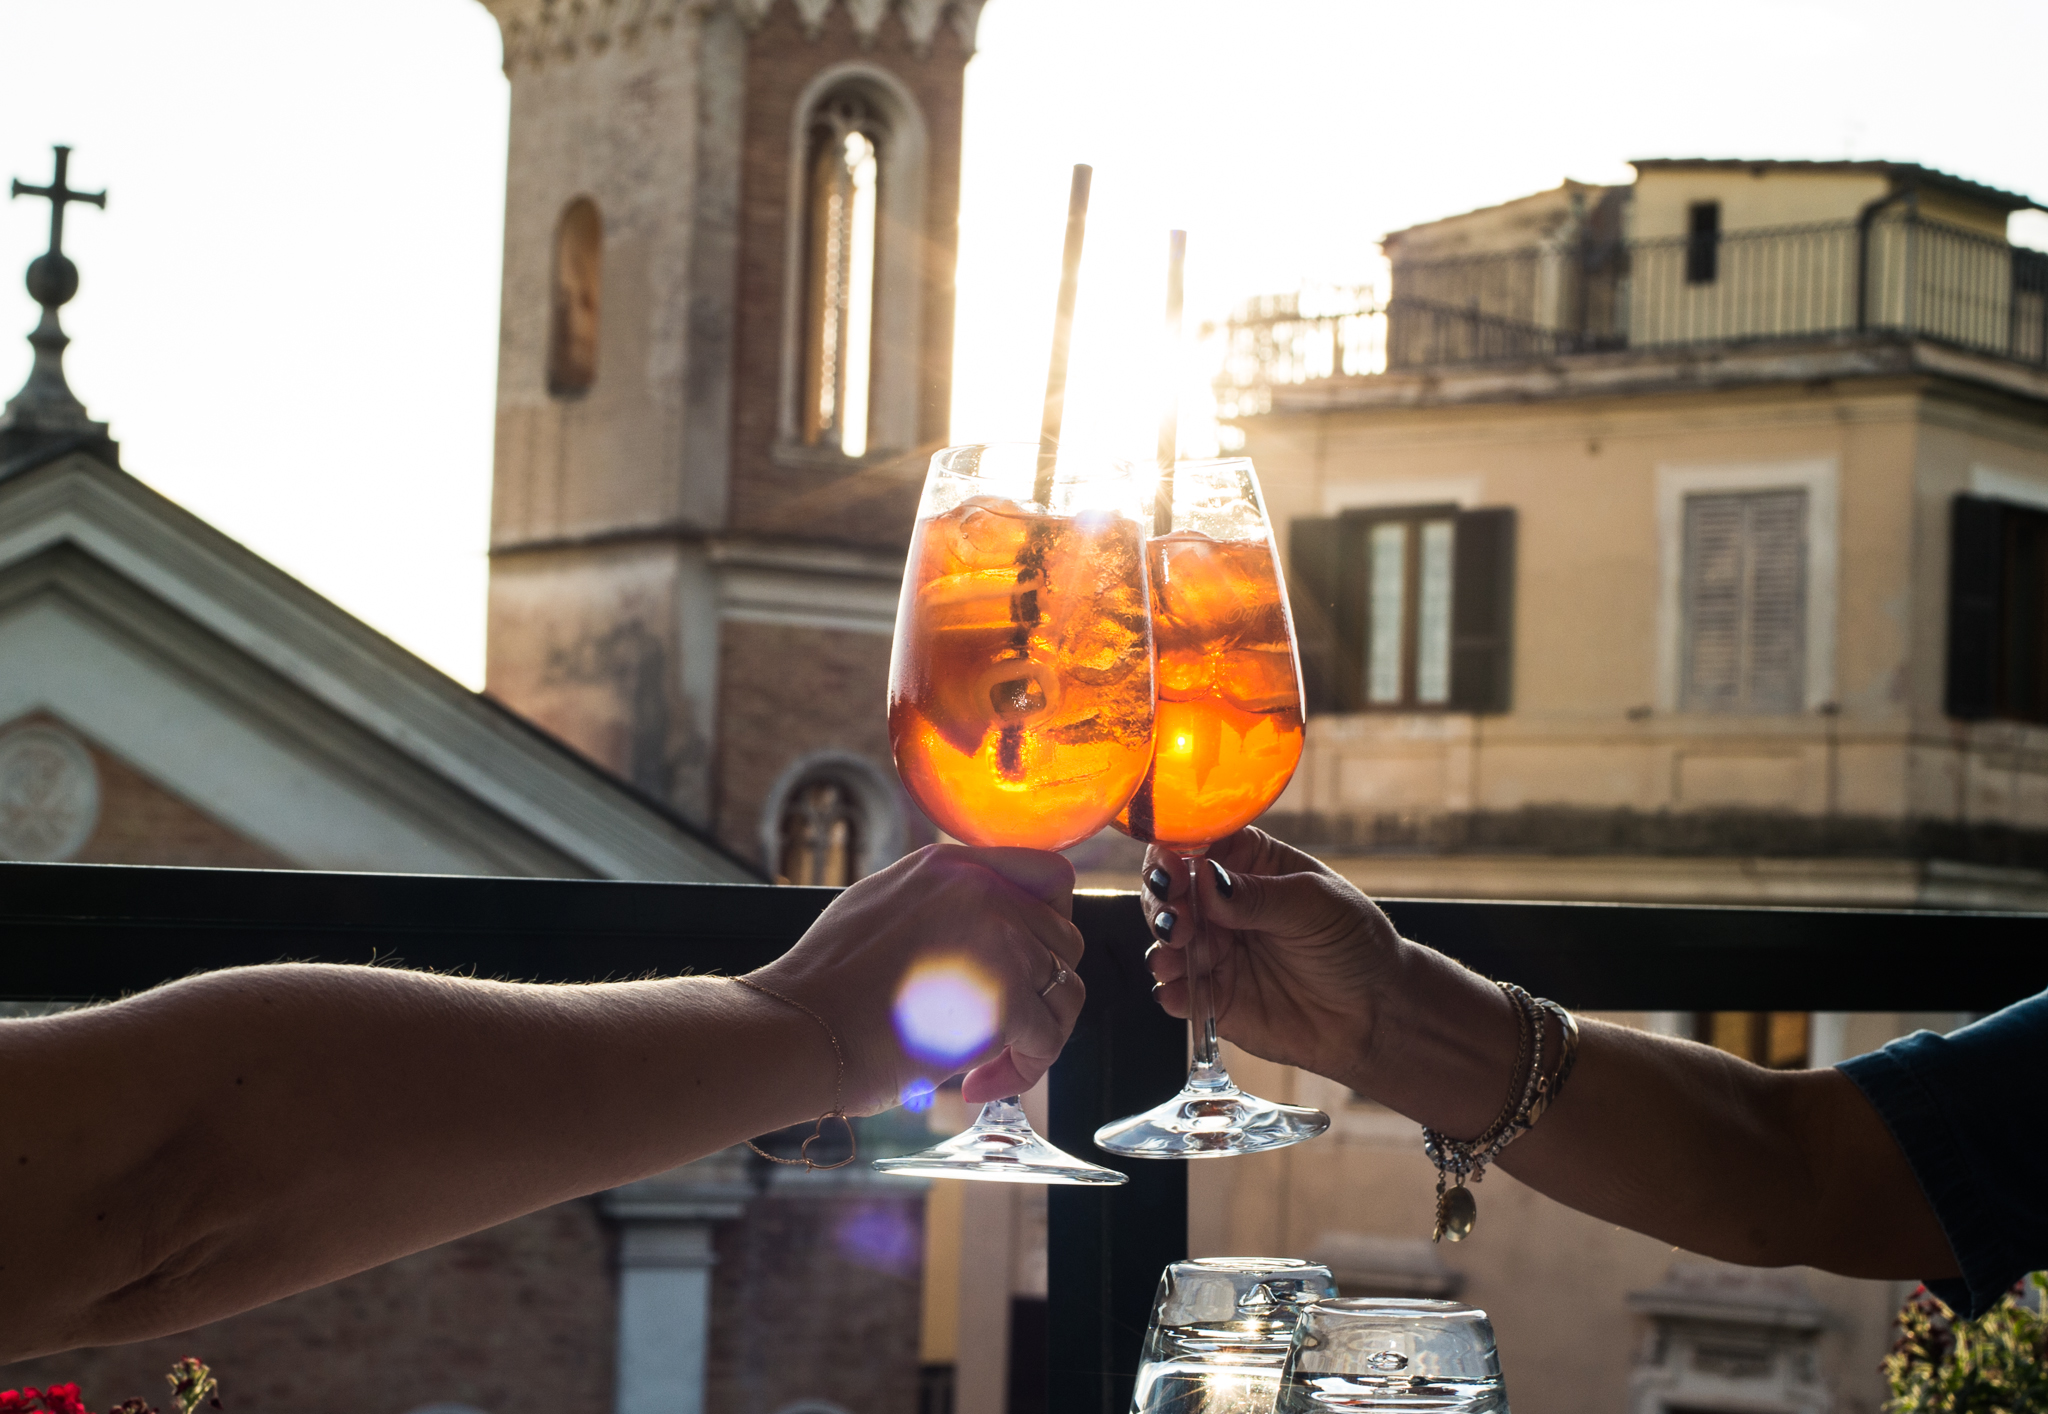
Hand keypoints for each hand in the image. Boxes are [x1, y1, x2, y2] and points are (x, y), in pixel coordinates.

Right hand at [752, 844, 1084, 1111]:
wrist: (804, 1031)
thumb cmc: (824, 989)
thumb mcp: (880, 906)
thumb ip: (939, 905)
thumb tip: (975, 931)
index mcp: (953, 866)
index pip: (1049, 876)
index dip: (1049, 924)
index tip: (1029, 961)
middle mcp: (985, 891)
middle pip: (1063, 939)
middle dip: (1041, 988)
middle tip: (1003, 1027)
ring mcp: (1002, 940)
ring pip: (1065, 991)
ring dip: (1036, 1035)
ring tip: (988, 1065)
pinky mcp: (1009, 997)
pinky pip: (1048, 1039)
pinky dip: (1022, 1071)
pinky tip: (975, 1086)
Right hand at [1142, 828, 1397, 1088]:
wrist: (1376, 1012)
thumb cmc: (1354, 943)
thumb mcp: (1314, 905)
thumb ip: (1257, 895)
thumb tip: (1205, 878)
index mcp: (1248, 862)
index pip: (1196, 843)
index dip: (1174, 852)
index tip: (1171, 867)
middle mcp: (1221, 903)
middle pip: (1168, 890)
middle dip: (1162, 900)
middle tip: (1176, 918)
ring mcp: (1214, 949)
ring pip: (1164, 939)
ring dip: (1161, 944)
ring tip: (1175, 953)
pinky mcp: (1214, 995)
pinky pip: (1176, 990)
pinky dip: (1170, 989)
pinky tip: (1179, 991)